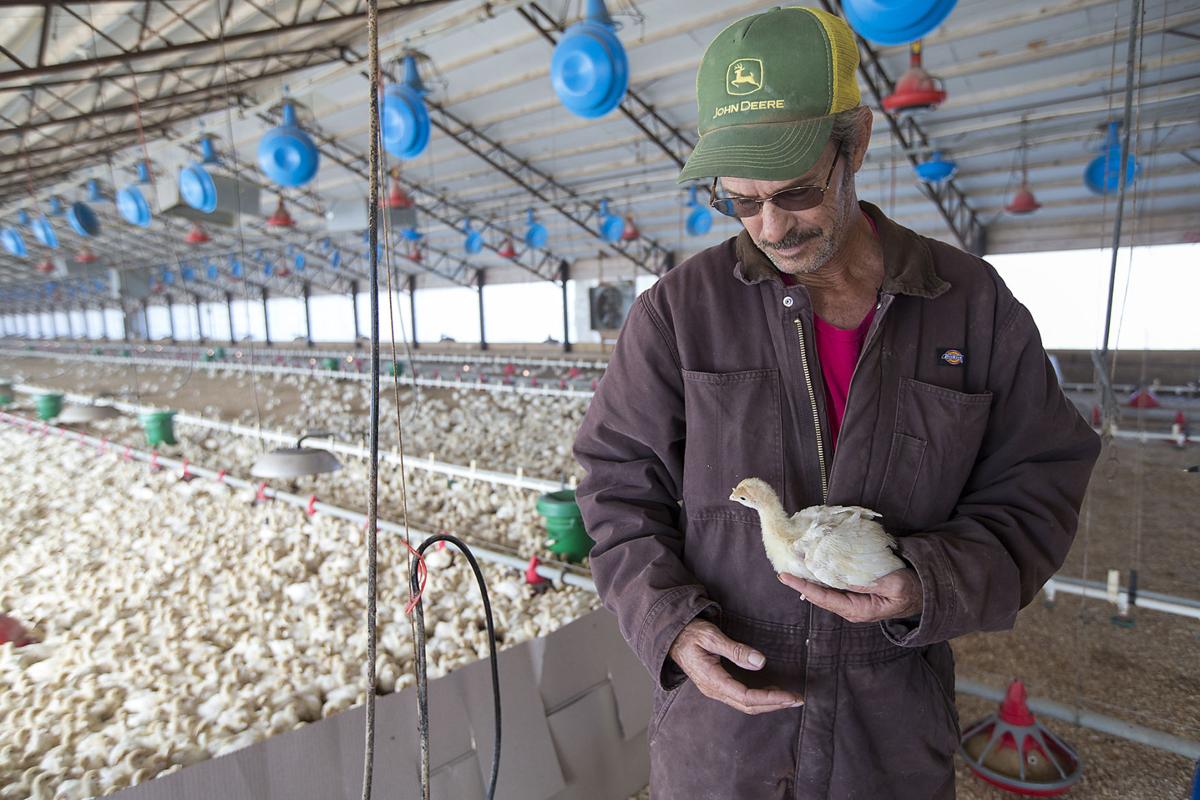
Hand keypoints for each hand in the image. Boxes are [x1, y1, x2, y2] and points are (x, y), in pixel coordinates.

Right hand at [667, 619, 804, 714]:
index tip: (790, 695)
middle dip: (775, 704)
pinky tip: (771, 692)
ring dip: (768, 703)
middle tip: (797, 699)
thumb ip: (735, 650)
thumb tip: (760, 662)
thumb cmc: (690, 634)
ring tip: (788, 698)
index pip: (746, 696)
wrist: (671, 636)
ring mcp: (715, 690)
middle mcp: (714, 689)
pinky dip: (759, 698)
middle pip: (749, 706)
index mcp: (712, 679)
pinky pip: (741, 698)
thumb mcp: (711, 636)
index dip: (770, 698)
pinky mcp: (718, 686)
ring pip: (745, 705)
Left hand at [777, 567, 922, 623]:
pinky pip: (831, 586)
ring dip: (808, 578)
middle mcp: (850, 608)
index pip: (823, 598)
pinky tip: (810, 567)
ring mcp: (851, 602)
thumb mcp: (893, 585)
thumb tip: (847, 576)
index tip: (785, 576)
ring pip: (823, 590)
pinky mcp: (853, 594)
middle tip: (782, 567)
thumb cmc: (909, 590)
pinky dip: (820, 576)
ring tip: (791, 566)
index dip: (802, 586)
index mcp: (857, 610)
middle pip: (818, 595)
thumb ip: (870, 581)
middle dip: (800, 581)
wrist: (921, 594)